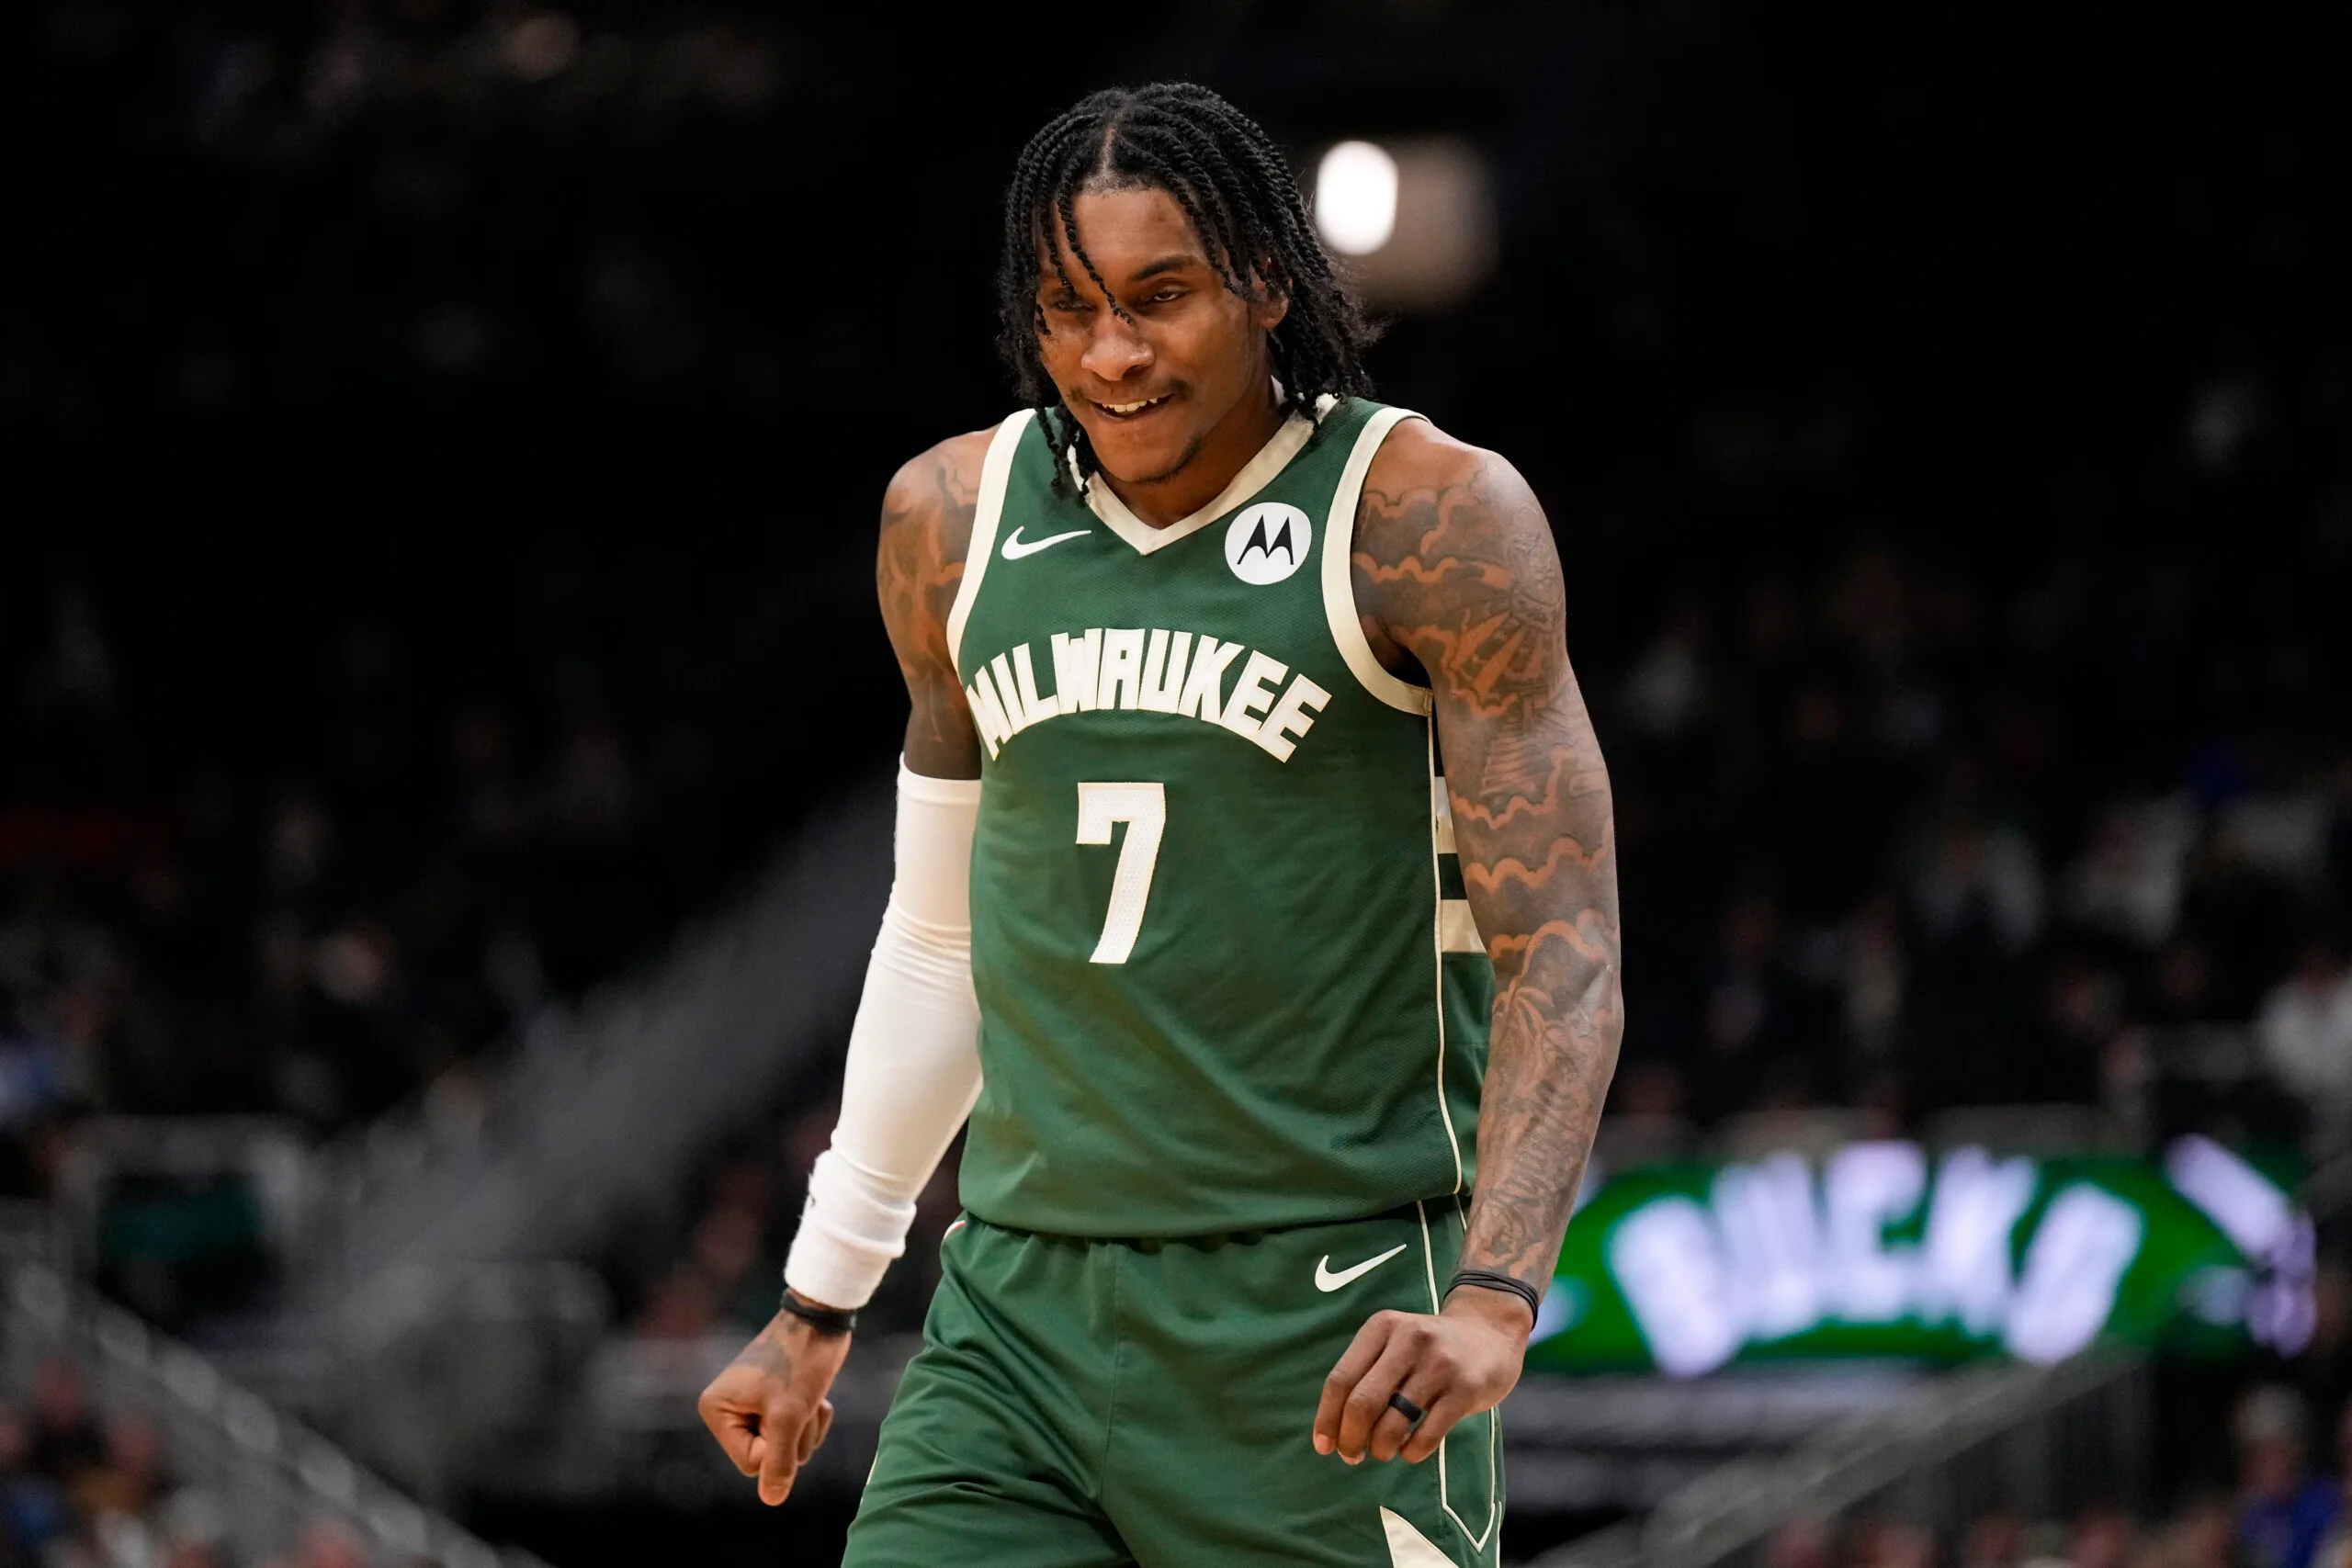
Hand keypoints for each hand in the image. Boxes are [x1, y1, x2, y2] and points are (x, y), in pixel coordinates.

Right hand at [697, 1301, 852, 1503]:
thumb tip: (772, 1500)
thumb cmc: (800, 1363)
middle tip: (799, 1401)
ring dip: (807, 1427)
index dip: (777, 1447)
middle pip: (768, 1457)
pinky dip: (812, 1419)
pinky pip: (797, 1433)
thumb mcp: (789, 1416)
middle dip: (794, 1436)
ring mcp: (753, 1407)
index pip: (750, 1462)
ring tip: (807, 1395)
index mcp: (717, 1410)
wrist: (821, 1320)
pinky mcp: (776, 1403)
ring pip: (787, 1448)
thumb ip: (778, 1462)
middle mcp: (728, 1410)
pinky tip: (815, 1395)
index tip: (785, 1415)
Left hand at [1312, 1289, 1526, 1464]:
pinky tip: (1409, 1451)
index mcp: (1382, 1327)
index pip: (1340, 1379)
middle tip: (1351, 1456)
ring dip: (1380, 1449)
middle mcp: (1408, 1340)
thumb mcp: (1393, 1343)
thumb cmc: (1428, 1349)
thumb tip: (1332, 1433)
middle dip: (1350, 1439)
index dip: (1327, 1418)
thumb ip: (1365, 1376)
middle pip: (1362, 1403)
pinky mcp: (1465, 1389)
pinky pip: (1427, 1435)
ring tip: (1382, 1452)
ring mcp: (1439, 1364)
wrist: (1489, 1331)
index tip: (1323, 1446)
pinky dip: (1411, 1452)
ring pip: (1392, 1423)